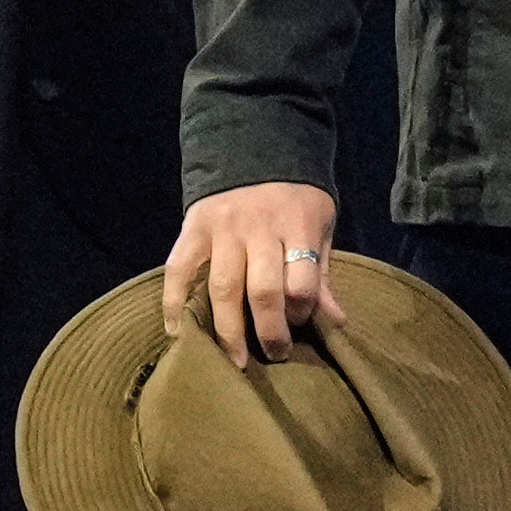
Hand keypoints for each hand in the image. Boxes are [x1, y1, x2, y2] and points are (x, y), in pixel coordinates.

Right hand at [167, 182, 343, 369]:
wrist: (254, 150)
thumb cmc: (294, 199)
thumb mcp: (319, 227)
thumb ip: (321, 273)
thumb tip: (336, 322)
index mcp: (297, 225)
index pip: (300, 281)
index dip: (301, 310)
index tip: (300, 323)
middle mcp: (258, 228)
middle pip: (262, 290)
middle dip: (269, 330)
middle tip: (274, 356)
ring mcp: (222, 228)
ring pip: (223, 287)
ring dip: (228, 330)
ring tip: (235, 360)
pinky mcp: (193, 228)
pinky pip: (179, 270)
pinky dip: (174, 304)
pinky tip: (180, 333)